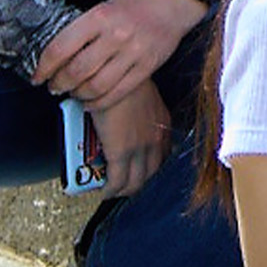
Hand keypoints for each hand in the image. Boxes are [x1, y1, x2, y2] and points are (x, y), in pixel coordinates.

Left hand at [35, 0, 203, 107]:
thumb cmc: (138, 1)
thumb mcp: (106, 5)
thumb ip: (85, 29)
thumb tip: (60, 55)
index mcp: (100, 16)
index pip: (60, 48)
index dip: (44, 67)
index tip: (37, 77)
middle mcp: (115, 35)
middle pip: (76, 71)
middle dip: (59, 84)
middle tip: (54, 86)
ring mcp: (133, 52)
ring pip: (96, 86)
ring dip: (78, 95)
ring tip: (74, 93)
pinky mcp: (147, 67)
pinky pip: (118, 92)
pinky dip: (99, 102)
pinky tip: (91, 101)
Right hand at [86, 78, 173, 198]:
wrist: (113, 75)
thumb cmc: (122, 81)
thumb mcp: (142, 96)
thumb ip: (142, 110)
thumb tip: (129, 120)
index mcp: (163, 124)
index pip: (164, 156)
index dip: (151, 168)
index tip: (140, 172)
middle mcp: (156, 138)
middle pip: (151, 174)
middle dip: (137, 183)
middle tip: (122, 184)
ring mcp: (140, 148)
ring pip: (134, 182)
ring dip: (122, 190)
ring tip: (110, 189)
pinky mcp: (121, 153)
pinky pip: (116, 181)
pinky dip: (109, 190)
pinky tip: (102, 190)